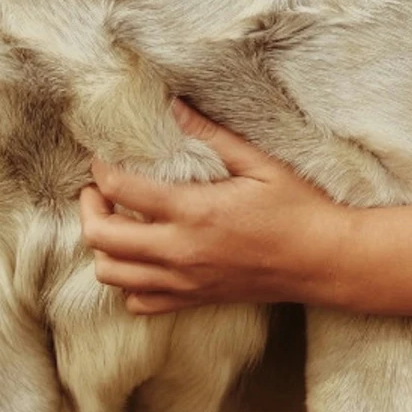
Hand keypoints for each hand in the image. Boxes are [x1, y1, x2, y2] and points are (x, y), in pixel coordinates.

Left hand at [80, 103, 351, 314]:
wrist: (322, 261)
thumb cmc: (298, 208)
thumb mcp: (260, 163)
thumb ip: (212, 136)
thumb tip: (174, 108)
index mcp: (195, 211)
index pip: (122, 190)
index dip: (102, 170)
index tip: (103, 156)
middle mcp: (181, 252)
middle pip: (101, 238)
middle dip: (89, 209)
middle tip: (96, 190)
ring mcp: (184, 281)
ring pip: (112, 275)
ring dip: (103, 247)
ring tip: (114, 222)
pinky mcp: (193, 299)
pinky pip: (139, 303)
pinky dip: (128, 282)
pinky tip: (140, 258)